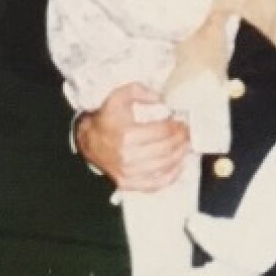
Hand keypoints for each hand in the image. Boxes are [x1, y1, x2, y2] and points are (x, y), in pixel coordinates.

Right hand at [76, 83, 190, 190]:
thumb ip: (138, 91)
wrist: (88, 142)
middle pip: (166, 149)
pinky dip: (171, 176)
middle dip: (181, 140)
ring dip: (180, 155)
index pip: (162, 132)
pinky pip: (156, 185)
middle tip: (188, 134)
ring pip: (164, 166)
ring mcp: (128, 172)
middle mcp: (127, 156)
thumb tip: (160, 97)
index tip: (182, 123)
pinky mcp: (128, 183)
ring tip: (186, 146)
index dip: (176, 127)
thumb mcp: (117, 98)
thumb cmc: (106, 120)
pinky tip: (179, 165)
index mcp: (126, 135)